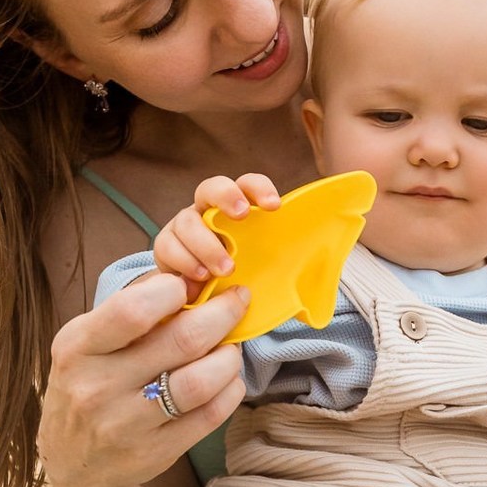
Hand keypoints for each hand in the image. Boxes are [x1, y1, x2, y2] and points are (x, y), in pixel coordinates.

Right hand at [37, 270, 250, 486]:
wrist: (72, 462)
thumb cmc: (86, 385)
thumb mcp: (88, 343)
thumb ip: (131, 308)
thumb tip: (191, 277)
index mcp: (77, 347)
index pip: (134, 310)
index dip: (174, 290)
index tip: (190, 286)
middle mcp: (97, 387)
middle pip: (182, 341)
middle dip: (222, 314)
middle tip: (236, 302)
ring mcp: (127, 425)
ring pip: (200, 382)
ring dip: (229, 357)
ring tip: (230, 347)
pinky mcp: (155, 453)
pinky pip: (210, 415)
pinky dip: (230, 389)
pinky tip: (227, 379)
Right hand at [152, 173, 280, 300]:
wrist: (205, 302)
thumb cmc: (244, 278)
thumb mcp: (271, 270)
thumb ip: (292, 266)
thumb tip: (320, 273)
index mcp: (237, 208)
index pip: (248, 184)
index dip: (259, 188)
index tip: (273, 206)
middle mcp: (208, 211)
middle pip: (210, 188)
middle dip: (226, 196)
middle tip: (241, 216)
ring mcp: (184, 228)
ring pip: (186, 221)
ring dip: (205, 244)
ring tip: (225, 269)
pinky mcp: (166, 249)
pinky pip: (167, 247)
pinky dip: (183, 262)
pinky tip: (200, 279)